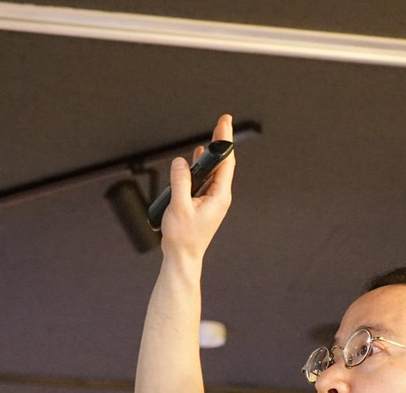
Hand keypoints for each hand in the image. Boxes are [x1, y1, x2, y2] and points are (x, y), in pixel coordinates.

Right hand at [159, 113, 235, 261]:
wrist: (183, 255)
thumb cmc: (184, 237)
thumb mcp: (179, 206)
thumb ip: (180, 182)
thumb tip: (181, 163)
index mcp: (219, 196)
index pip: (225, 161)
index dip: (225, 140)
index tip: (225, 124)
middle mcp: (219, 196)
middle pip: (222, 164)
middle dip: (221, 142)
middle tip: (222, 124)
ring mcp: (213, 200)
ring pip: (214, 172)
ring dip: (211, 155)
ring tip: (213, 137)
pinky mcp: (205, 203)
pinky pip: (206, 181)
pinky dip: (202, 168)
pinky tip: (197, 160)